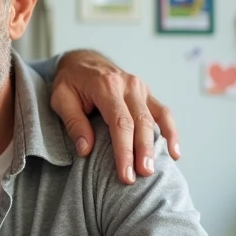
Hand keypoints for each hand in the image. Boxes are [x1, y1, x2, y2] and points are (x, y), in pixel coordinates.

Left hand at [49, 50, 180, 183]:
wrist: (82, 60)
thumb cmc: (70, 81)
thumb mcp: (61, 99)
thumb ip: (74, 122)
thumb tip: (85, 149)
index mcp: (106, 86)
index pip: (120, 123)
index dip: (124, 150)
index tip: (125, 174)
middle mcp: (128, 85)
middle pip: (141, 122)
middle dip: (142, 152)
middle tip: (143, 176)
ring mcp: (140, 88)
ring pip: (156, 118)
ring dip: (158, 145)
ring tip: (155, 169)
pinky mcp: (146, 93)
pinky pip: (163, 112)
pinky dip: (171, 131)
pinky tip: (174, 152)